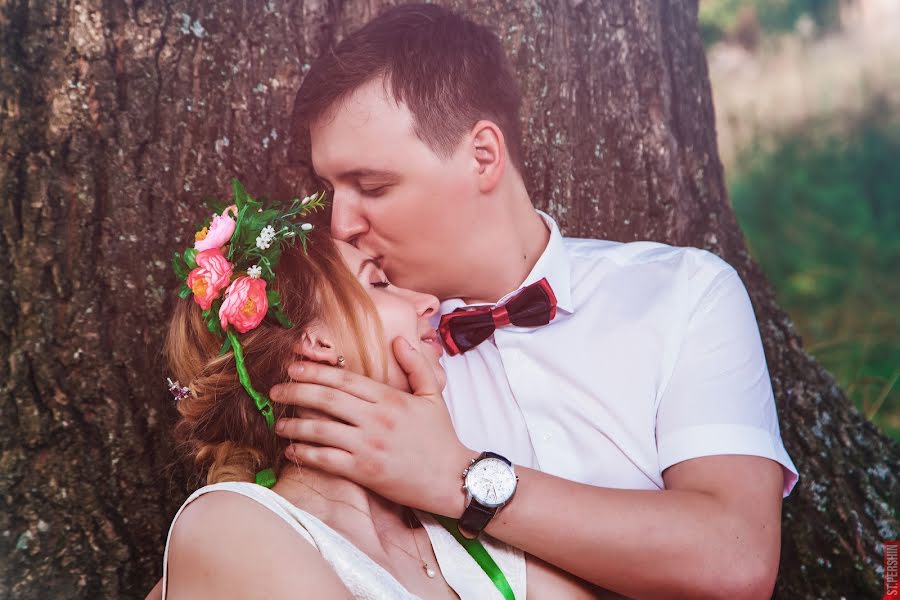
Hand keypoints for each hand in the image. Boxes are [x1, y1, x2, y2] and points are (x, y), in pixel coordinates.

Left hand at [270, 336, 476, 515]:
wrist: (452, 478)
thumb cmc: (441, 437)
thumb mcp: (433, 395)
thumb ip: (415, 365)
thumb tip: (399, 340)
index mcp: (390, 398)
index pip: (344, 380)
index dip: (315, 372)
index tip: (294, 367)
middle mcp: (376, 419)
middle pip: (326, 400)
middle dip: (296, 392)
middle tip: (276, 390)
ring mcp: (368, 446)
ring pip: (321, 430)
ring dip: (295, 424)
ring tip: (279, 423)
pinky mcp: (364, 472)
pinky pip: (327, 460)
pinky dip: (306, 454)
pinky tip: (292, 450)